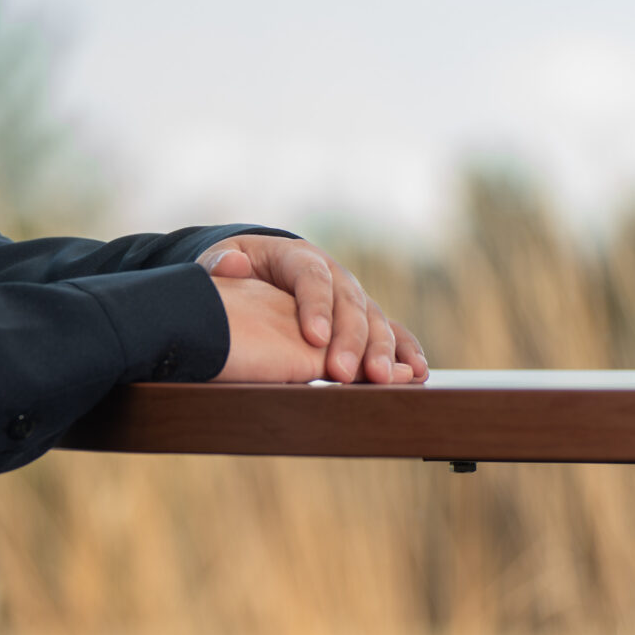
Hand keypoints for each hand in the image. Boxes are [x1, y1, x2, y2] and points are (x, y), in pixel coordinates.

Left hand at [200, 235, 426, 384]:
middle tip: (343, 373)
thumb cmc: (240, 267)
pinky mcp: (364, 319)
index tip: (313, 338)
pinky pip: (390, 332)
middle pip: (349, 303)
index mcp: (299, 256)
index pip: (312, 277)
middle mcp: (334, 274)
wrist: (264, 269)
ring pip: (374, 320)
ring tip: (382, 378)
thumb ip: (220, 263)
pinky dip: (404, 351)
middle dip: (350, 340)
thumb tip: (231, 265)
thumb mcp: (222, 258)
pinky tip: (415, 373)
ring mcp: (353, 297)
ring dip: (381, 351)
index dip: (316, 306)